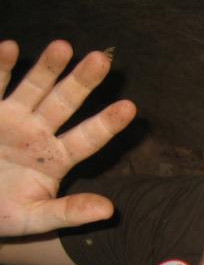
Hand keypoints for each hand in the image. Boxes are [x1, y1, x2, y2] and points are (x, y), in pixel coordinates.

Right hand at [0, 40, 135, 236]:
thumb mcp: (34, 218)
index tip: (130, 107)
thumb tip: (109, 210)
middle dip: (82, 82)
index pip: (88, 138)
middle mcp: (39, 133)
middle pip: (65, 104)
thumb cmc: (2, 213)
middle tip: (103, 59)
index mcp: (57, 159)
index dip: (107, 123)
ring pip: (34, 88)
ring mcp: (12, 119)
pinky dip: (1, 67)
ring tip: (64, 46)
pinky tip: (11, 48)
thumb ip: (69, 213)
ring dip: (48, 67)